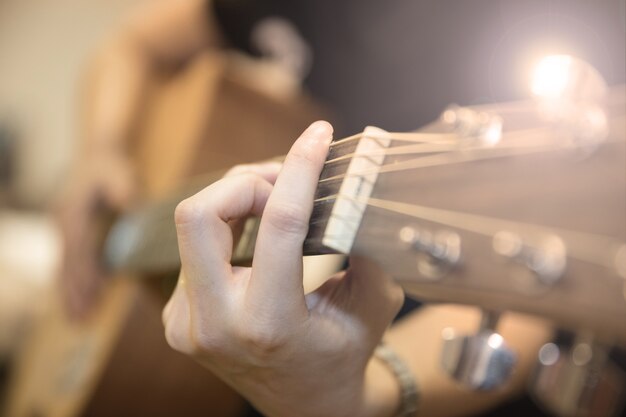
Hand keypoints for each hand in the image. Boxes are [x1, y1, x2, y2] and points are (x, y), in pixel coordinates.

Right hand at [55, 147, 136, 317]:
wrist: (97, 153)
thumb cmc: (112, 166)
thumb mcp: (119, 174)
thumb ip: (123, 191)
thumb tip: (128, 207)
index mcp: (75, 212)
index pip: (80, 250)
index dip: (86, 275)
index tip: (92, 297)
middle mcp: (63, 222)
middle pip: (68, 264)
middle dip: (74, 293)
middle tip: (80, 321)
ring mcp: (63, 228)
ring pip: (65, 266)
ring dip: (70, 293)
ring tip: (77, 320)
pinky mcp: (70, 232)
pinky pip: (70, 262)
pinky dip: (74, 281)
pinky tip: (81, 300)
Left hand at [163, 121, 404, 416]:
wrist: (302, 406)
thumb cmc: (341, 358)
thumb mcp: (371, 306)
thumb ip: (366, 248)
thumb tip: (355, 186)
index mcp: (270, 324)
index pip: (279, 225)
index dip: (300, 169)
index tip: (317, 136)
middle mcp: (215, 324)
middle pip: (200, 214)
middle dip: (245, 181)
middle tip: (285, 179)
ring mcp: (186, 322)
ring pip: (193, 224)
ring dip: (235, 197)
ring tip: (274, 196)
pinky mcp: (177, 315)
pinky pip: (195, 248)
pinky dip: (228, 224)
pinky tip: (256, 229)